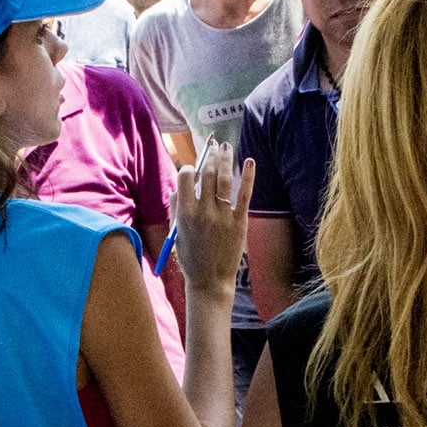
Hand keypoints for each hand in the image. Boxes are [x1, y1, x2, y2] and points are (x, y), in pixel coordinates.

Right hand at [172, 142, 254, 295]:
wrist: (210, 280)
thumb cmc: (191, 257)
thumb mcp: (176, 232)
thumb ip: (176, 207)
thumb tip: (181, 184)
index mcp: (184, 213)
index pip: (186, 178)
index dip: (189, 168)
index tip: (193, 168)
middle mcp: (203, 211)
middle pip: (206, 174)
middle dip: (209, 156)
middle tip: (213, 146)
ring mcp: (222, 216)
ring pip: (223, 179)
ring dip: (225, 158)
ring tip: (226, 146)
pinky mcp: (239, 221)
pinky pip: (244, 194)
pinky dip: (248, 176)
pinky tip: (250, 161)